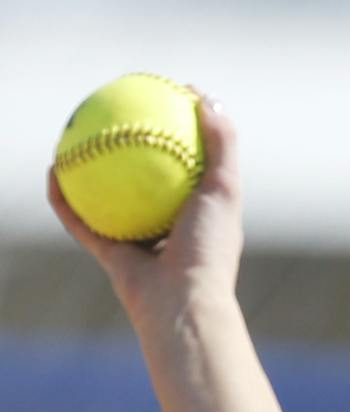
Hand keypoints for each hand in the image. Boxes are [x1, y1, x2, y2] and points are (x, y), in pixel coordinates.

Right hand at [45, 91, 243, 326]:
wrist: (182, 304)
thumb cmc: (208, 249)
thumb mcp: (224, 189)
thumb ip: (221, 144)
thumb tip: (204, 97)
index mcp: (198, 216)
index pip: (187, 168)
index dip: (175, 136)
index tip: (161, 102)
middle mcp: (169, 230)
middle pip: (144, 184)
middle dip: (127, 153)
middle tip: (110, 114)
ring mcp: (140, 244)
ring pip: (108, 202)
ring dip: (88, 174)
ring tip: (72, 137)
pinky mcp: (113, 258)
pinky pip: (81, 222)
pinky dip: (64, 198)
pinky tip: (53, 168)